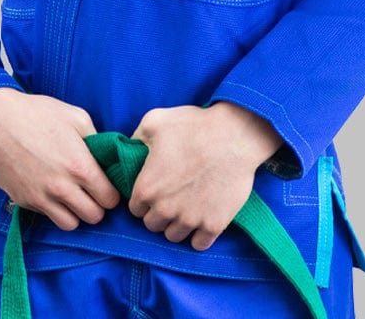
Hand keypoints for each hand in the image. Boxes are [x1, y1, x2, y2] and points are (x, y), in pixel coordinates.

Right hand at [0, 88, 119, 230]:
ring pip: (70, 225)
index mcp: (80, 166)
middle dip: (97, 205)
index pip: (110, 199)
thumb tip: (108, 157)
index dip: (111, 192)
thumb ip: (98, 140)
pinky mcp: (23, 201)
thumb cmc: (37, 113)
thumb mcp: (76, 117)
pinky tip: (50, 189)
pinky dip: (53, 209)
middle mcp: (61, 187)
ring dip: (75, 213)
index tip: (106, 185)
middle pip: (94, 217)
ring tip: (72, 195)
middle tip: (91, 191)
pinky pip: (46, 216)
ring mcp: (41, 197)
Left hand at [129, 102, 281, 250]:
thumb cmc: (194, 125)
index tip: (155, 190)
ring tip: (186, 208)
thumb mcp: (155, 121)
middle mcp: (164, 209)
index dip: (144, 199)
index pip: (135, 209)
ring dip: (177, 225)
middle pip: (152, 226)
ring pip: (173, 237)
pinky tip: (201, 220)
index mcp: (147, 187)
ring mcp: (190, 220)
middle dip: (158, 213)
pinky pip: (198, 245)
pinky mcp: (213, 225)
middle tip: (171, 198)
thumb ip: (136, 137)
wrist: (235, 135)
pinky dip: (198, 236)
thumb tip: (130, 147)